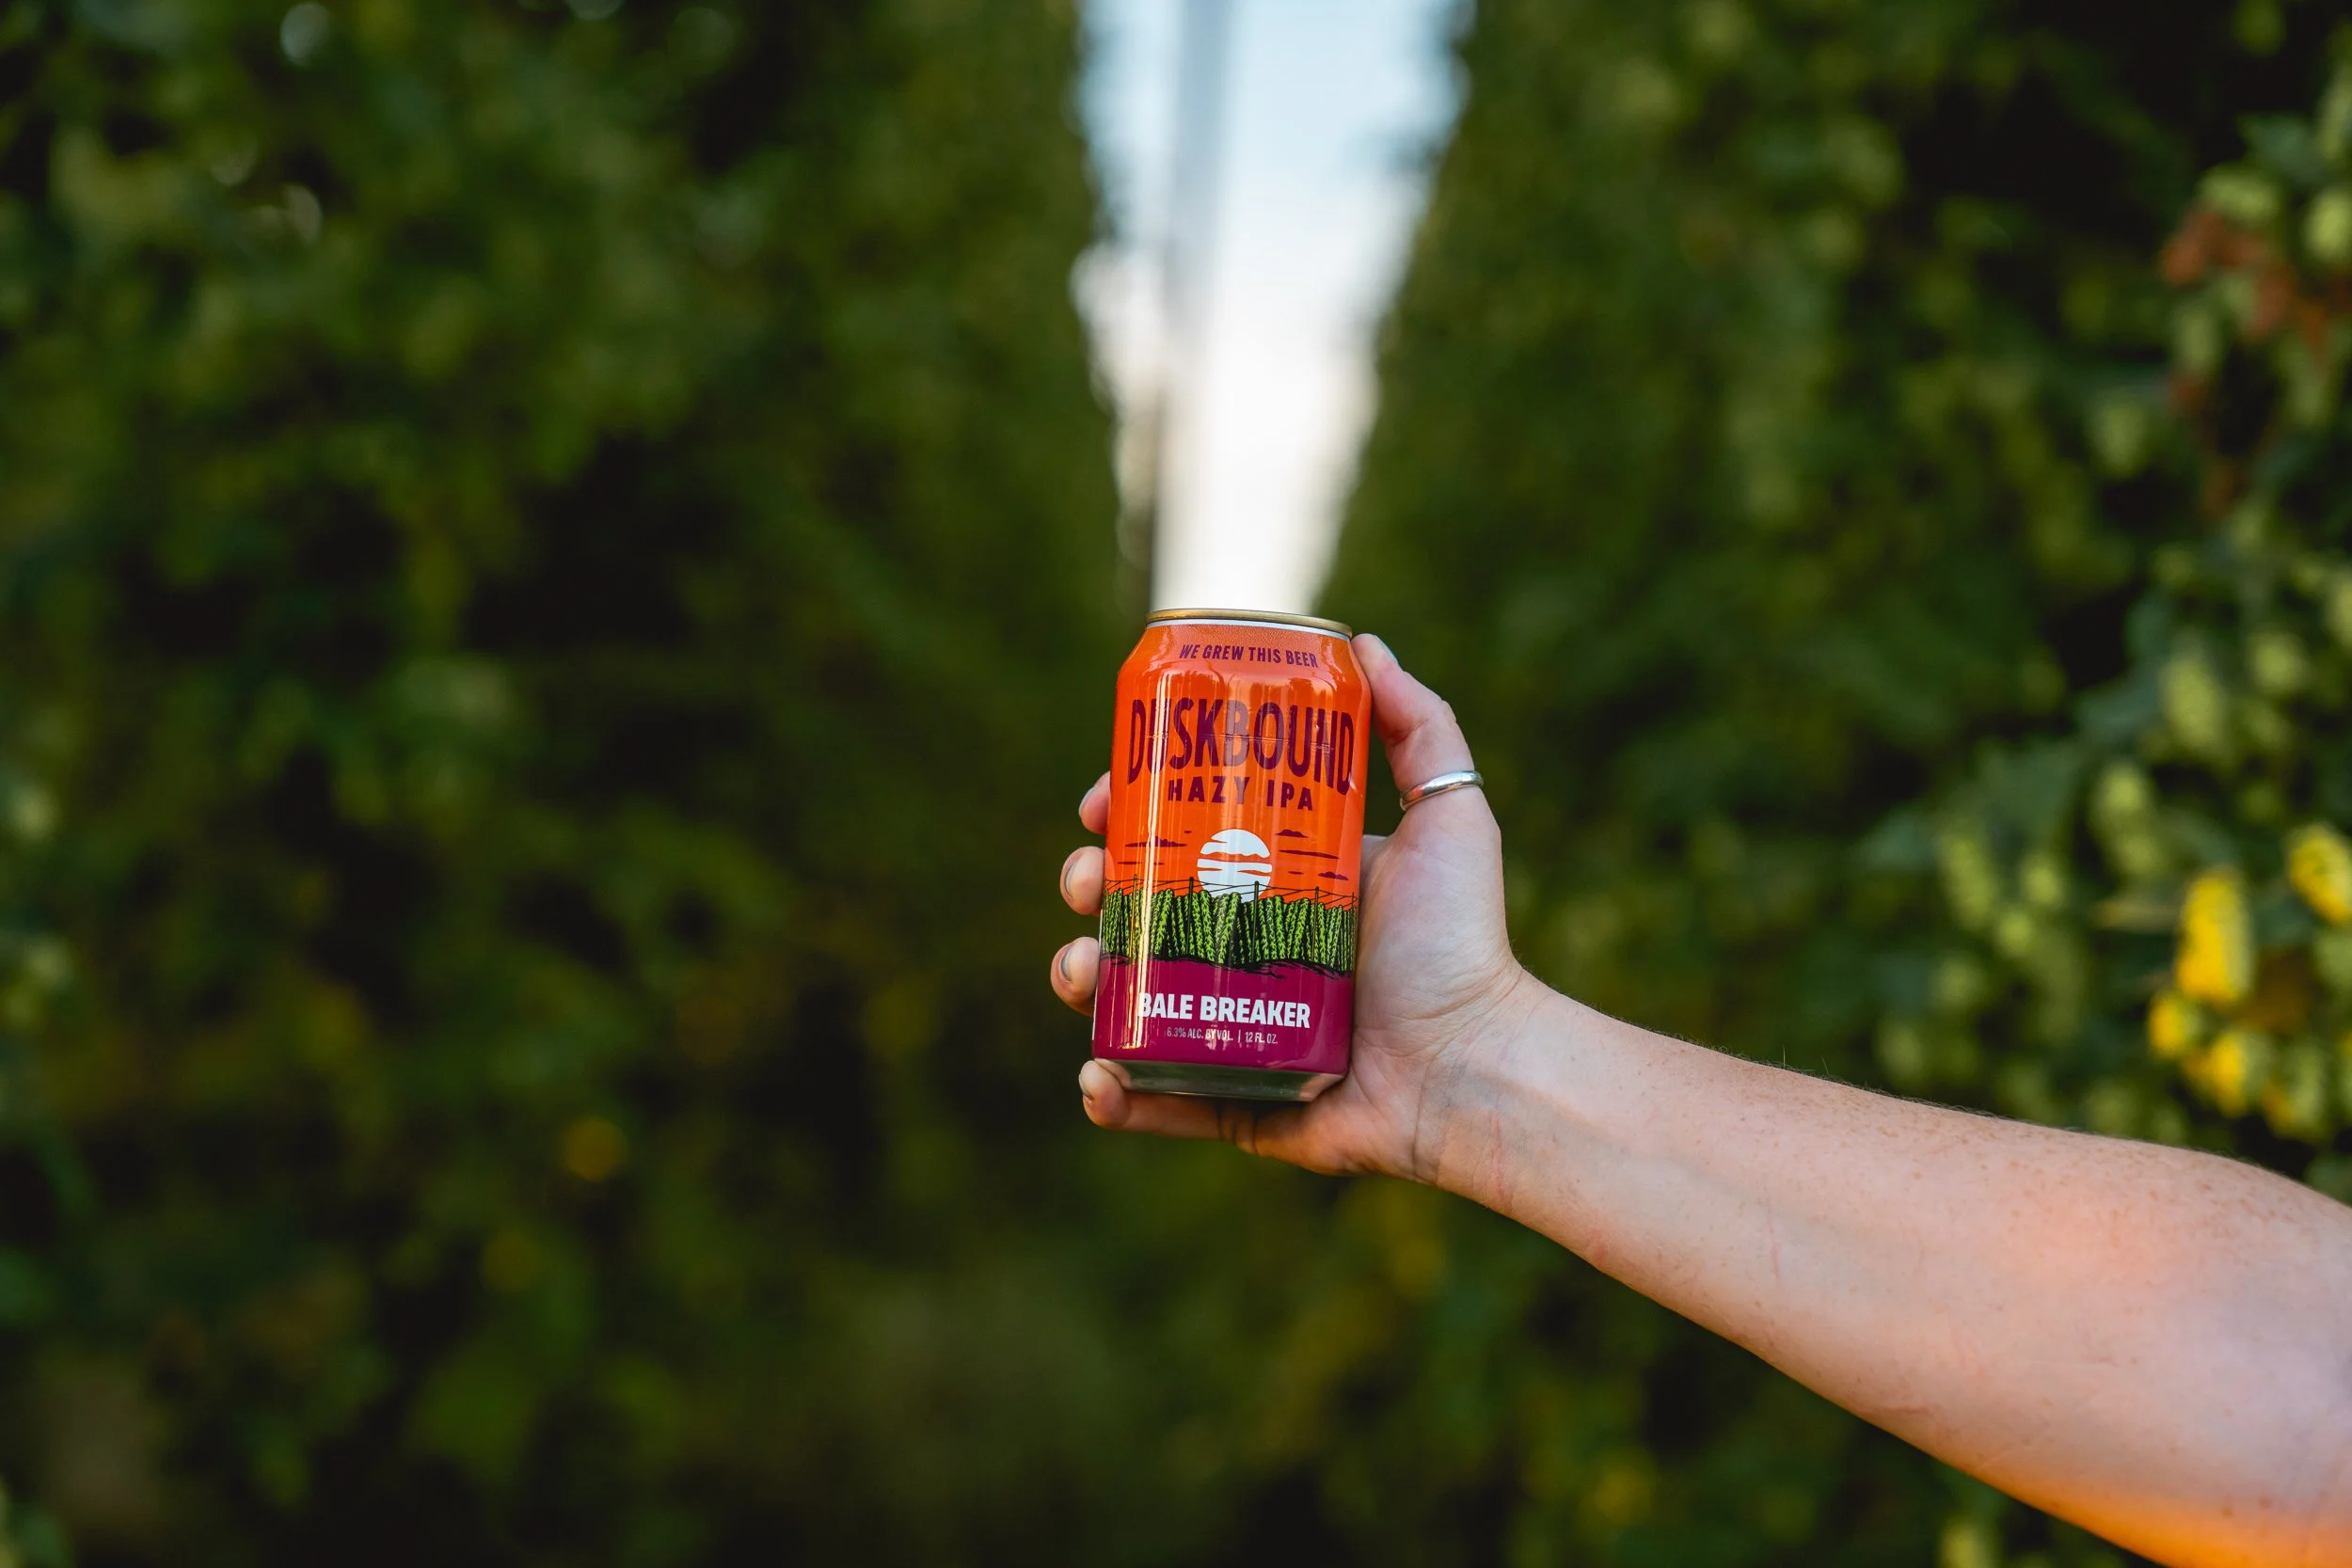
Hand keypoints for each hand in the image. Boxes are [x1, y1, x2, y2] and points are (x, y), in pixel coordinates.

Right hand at [1049, 633, 1534, 1181]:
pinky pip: (1154, 1098)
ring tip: (1081, 969)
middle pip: (1135, 908)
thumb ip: (1419, 725)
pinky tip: (1098, 1075)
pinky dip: (1112, 1091)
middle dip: (1090, 887)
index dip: (1126, 813)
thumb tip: (1363, 645)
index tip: (1101, 800)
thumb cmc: (1464, 940)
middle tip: (1088, 881)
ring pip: (1127, 998)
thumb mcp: (1451, 814)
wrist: (1474, 1062)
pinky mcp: (1235, 1102)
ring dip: (1081, 976)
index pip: (1179, 836)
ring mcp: (1231, 1028)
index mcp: (1278, 884)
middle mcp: (1246, 951)